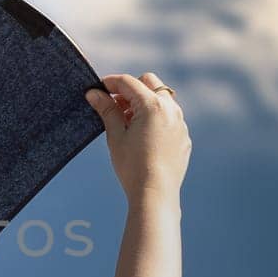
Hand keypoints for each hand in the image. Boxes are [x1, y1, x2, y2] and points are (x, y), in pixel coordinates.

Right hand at [85, 72, 190, 203]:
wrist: (155, 193)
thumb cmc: (133, 166)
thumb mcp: (116, 135)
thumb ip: (107, 110)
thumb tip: (94, 93)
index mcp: (152, 105)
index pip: (128, 82)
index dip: (110, 83)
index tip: (97, 89)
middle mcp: (171, 109)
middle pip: (149, 82)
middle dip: (130, 89)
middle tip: (114, 105)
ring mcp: (180, 123)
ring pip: (162, 99)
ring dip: (143, 102)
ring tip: (127, 122)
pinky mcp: (183, 137)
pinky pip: (169, 118)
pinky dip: (155, 118)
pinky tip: (143, 136)